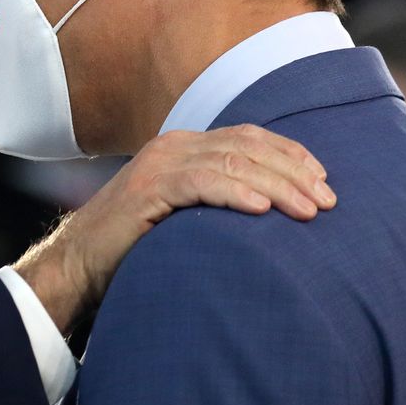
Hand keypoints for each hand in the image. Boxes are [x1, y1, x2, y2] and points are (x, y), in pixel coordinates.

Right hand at [16, 125, 333, 329]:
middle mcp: (173, 146)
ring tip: (308, 211)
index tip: (324, 182)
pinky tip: (264, 210)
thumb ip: (216, 201)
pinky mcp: (147, 190)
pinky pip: (201, 183)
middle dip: (295, 172)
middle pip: (248, 146)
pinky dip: (237, 193)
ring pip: (232, 162)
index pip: (249, 137)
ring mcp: (159, 165)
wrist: (77, 267)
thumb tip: (274, 212)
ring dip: (278, 185)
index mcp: (184, 147)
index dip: (291, 155)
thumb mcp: (184, 216)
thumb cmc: (134, 250)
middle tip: (328, 202)